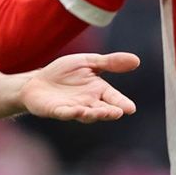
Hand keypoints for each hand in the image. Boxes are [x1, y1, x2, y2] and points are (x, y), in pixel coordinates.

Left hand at [19, 52, 139, 122]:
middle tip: (117, 112)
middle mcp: (88, 103)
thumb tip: (137, 60)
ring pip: (86, 114)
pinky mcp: (57, 111)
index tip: (130, 108)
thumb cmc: (65, 73)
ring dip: (92, 114)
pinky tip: (76, 110)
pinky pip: (65, 113)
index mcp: (98, 90)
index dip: (122, 103)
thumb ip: (110, 62)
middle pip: (102, 110)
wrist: (38, 81)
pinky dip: (70, 113)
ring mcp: (73, 108)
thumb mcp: (88, 62)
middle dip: (109, 112)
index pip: (114, 98)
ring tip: (100, 112)